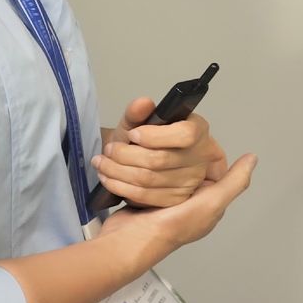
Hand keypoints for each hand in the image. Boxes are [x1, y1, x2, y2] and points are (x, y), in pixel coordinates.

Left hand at [92, 97, 223, 207]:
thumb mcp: (137, 121)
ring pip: (149, 179)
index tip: (132, 135)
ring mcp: (190, 181)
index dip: (155, 136)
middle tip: (109, 150)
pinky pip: (145, 196)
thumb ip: (137, 112)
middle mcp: (200, 156)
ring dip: (118, 172)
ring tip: (102, 163)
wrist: (139, 159)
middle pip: (160, 160)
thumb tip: (143, 103)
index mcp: (197, 129)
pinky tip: (108, 178)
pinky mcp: (176, 199)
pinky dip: (121, 187)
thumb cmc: (142, 138)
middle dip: (126, 155)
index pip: (185, 134)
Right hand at [96, 151, 257, 252]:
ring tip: (151, 142)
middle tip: (169, 136)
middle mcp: (186, 200)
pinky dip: (141, 164)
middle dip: (178, 152)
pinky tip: (138, 152)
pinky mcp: (142, 195)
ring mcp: (163, 198)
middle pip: (186, 166)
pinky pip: (145, 173)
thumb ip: (233, 183)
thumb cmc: (173, 226)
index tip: (194, 135)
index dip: (204, 151)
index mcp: (205, 201)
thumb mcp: (211, 204)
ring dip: (156, 156)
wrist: (128, 242)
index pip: (210, 168)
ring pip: (164, 167)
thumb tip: (252, 159)